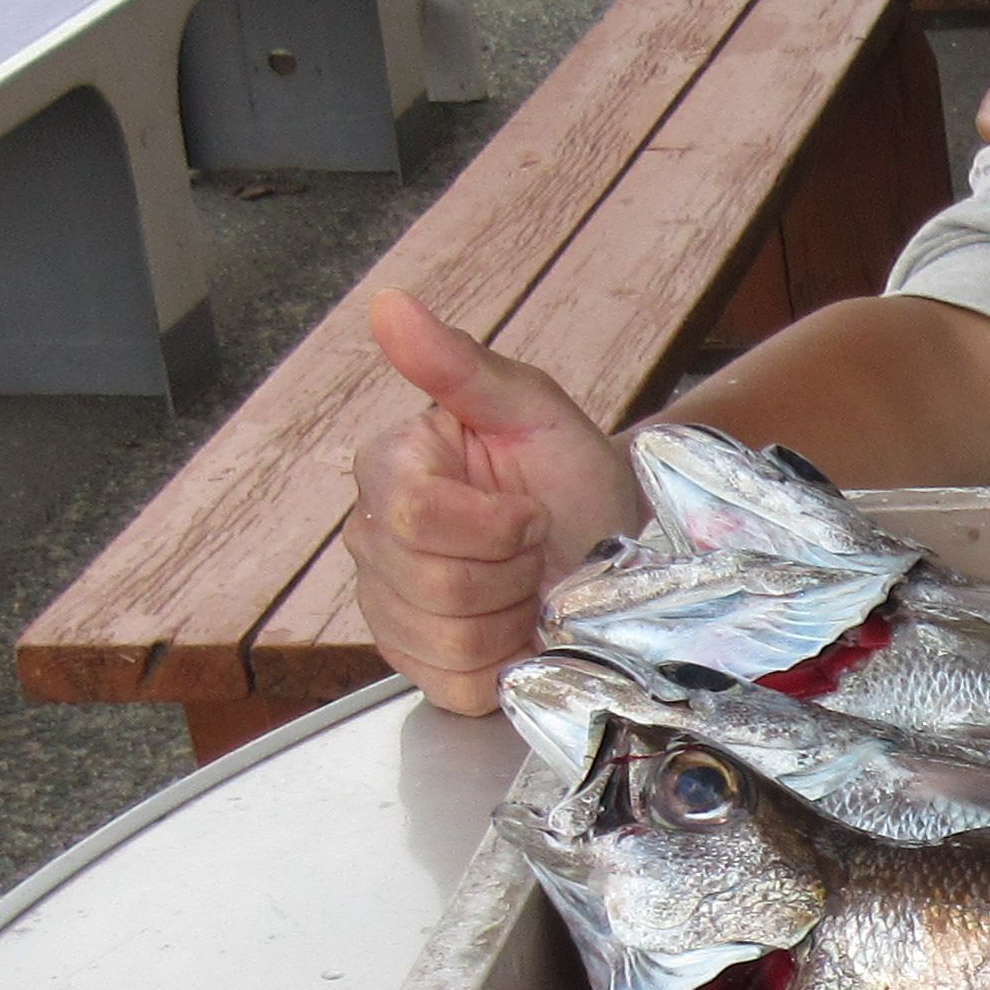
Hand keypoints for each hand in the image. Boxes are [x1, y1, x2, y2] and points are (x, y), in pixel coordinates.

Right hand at [344, 290, 642, 714]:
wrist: (617, 548)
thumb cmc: (574, 477)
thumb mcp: (535, 411)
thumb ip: (461, 365)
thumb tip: (390, 306)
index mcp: (391, 467)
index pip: (415, 515)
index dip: (494, 524)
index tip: (533, 509)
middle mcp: (372, 537)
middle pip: (430, 583)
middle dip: (510, 570)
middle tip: (537, 550)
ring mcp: (388, 606)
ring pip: (446, 638)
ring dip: (513, 617)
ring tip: (531, 589)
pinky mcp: (416, 664)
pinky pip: (451, 683)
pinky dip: (503, 665)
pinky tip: (518, 632)